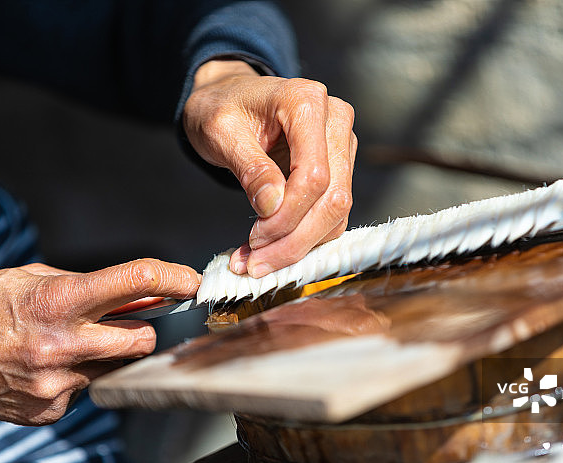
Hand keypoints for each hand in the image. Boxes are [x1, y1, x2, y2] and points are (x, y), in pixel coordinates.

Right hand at [0, 259, 198, 424]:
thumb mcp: (26, 278)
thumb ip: (83, 284)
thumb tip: (133, 292)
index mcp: (56, 303)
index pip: (135, 284)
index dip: (171, 279)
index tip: (190, 281)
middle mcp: (62, 347)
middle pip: (143, 340)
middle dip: (142, 329)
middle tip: (125, 319)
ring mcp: (56, 386)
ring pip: (114, 367)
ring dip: (105, 353)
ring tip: (65, 342)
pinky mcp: (49, 411)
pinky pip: (86, 389)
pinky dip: (77, 374)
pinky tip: (44, 365)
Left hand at [183, 60, 356, 277]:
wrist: (227, 98)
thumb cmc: (221, 108)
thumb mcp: (221, 132)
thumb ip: (250, 167)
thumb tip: (273, 206)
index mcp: (306, 102)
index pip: (314, 174)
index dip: (288, 215)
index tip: (255, 239)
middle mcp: (334, 120)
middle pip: (333, 197)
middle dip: (295, 239)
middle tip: (256, 264)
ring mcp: (341, 144)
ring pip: (336, 211)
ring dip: (300, 245)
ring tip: (257, 261)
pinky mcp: (338, 167)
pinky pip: (331, 213)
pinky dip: (304, 238)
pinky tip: (271, 250)